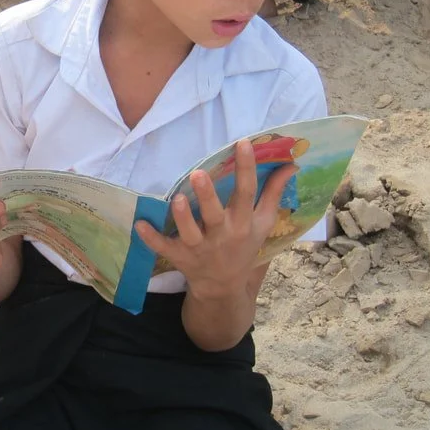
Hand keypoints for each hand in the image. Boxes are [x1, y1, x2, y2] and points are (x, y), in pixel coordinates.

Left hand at [135, 140, 297, 300]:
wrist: (224, 286)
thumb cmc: (244, 246)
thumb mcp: (263, 223)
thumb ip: (273, 193)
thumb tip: (290, 164)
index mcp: (244, 223)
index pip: (247, 192)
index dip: (246, 168)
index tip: (243, 143)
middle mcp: (222, 234)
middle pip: (215, 214)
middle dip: (207, 195)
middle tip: (198, 173)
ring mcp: (200, 247)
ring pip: (190, 232)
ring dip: (182, 217)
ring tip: (177, 198)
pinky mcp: (180, 256)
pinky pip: (164, 248)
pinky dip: (151, 238)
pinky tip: (139, 224)